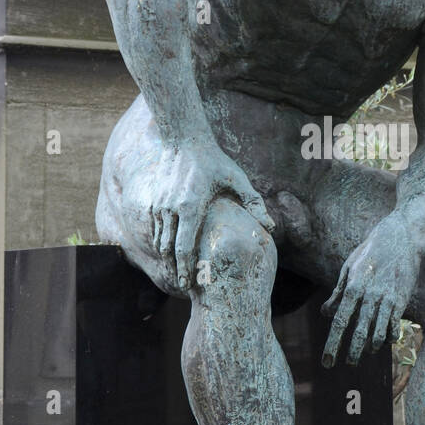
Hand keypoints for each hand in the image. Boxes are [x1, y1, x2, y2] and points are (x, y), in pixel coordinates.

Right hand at [150, 139, 273, 289]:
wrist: (183, 138)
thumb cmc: (214, 160)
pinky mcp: (154, 201)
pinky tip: (170, 252)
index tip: (188, 284)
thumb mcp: (237, 179)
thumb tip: (270, 227)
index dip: (186, 268)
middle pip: (169, 249)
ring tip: (178, 272)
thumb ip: (254, 203)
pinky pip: (155, 228)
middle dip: (176, 269)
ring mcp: (160, 204)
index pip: (184, 246)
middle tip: (184, 286)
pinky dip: (161, 243)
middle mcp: (171, 208)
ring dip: (168, 258)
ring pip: (160, 240)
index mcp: (191, 206)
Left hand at [321, 215, 423, 367]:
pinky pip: (394, 327)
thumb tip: (325, 314)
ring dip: (369, 349)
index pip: (339, 322)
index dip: (332, 344)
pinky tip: (382, 342)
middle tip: (346, 365)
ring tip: (362, 355)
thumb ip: (338, 292)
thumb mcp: (349, 266)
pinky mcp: (402, 300)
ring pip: (378, 333)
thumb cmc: (371, 250)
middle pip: (358, 332)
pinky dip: (388, 338)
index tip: (327, 362)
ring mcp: (388, 299)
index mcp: (353, 287)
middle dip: (351, 353)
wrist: (403, 236)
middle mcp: (370, 296)